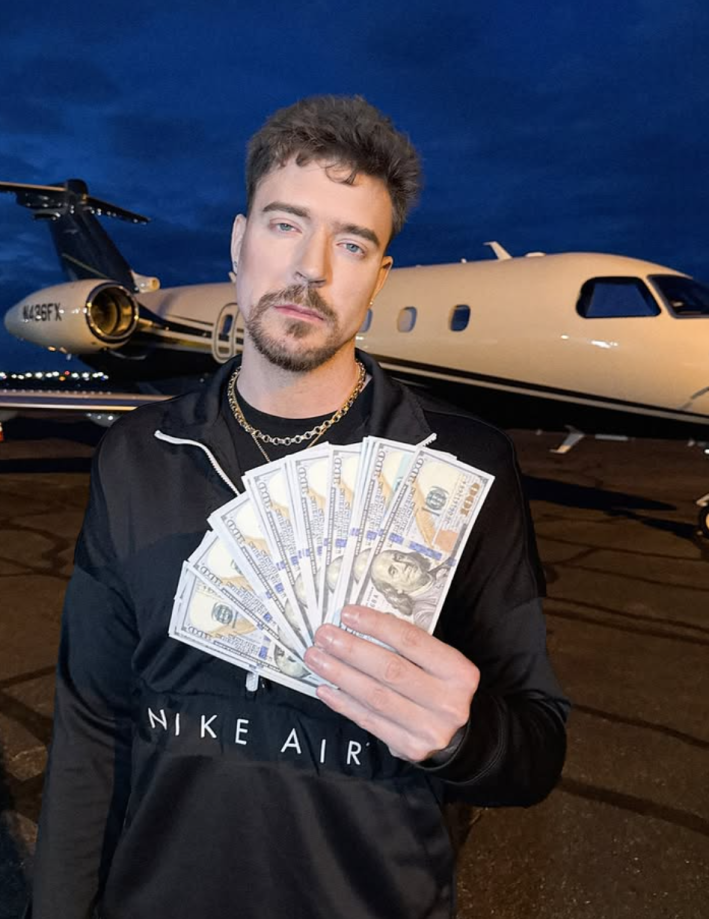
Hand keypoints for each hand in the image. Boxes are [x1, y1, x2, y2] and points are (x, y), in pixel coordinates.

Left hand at [303, 604, 479, 762]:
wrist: (459, 737)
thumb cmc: (441, 688)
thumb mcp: (440, 663)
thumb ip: (409, 646)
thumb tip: (360, 624)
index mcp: (458, 672)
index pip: (411, 641)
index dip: (376, 626)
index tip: (348, 614)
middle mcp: (447, 701)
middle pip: (389, 670)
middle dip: (351, 650)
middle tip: (324, 635)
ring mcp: (428, 728)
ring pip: (375, 697)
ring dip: (340, 675)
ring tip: (316, 658)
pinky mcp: (409, 747)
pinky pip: (369, 721)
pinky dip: (343, 703)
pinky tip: (325, 688)